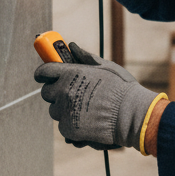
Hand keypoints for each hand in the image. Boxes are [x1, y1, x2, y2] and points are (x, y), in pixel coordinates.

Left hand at [34, 43, 160, 151]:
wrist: (131, 115)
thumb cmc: (122, 89)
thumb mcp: (105, 67)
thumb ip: (85, 58)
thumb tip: (72, 47)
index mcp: (70, 73)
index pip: (44, 71)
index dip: (42, 73)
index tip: (43, 76)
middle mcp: (63, 91)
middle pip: (46, 93)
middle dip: (55, 93)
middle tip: (71, 93)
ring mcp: (64, 111)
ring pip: (54, 111)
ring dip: (64, 109)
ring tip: (84, 109)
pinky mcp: (68, 129)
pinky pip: (63, 126)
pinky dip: (72, 124)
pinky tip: (87, 121)